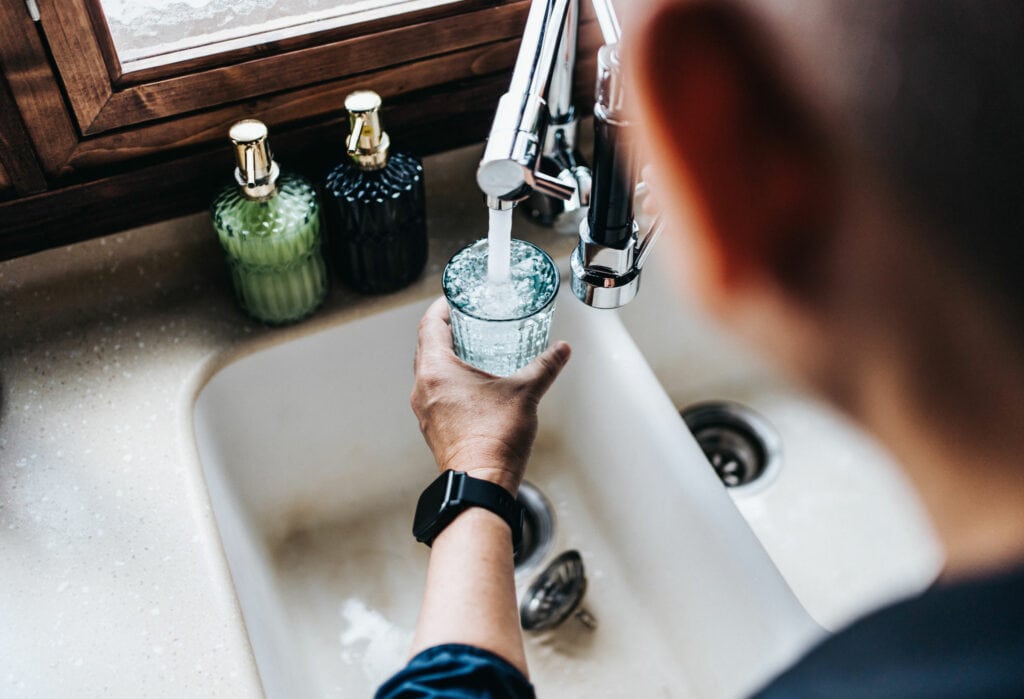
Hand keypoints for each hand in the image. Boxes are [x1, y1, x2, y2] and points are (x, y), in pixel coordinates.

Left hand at [411, 297, 570, 493]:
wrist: (481, 485)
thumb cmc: (494, 440)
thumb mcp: (524, 393)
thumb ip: (544, 366)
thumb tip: (561, 350)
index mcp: (436, 371)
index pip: (430, 325)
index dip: (442, 307)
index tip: (454, 298)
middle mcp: (423, 388)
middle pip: (426, 347)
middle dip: (446, 331)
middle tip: (467, 320)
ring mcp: (425, 411)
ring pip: (429, 372)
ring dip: (446, 357)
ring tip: (471, 349)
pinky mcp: (433, 428)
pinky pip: (435, 394)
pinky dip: (449, 382)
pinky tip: (472, 385)